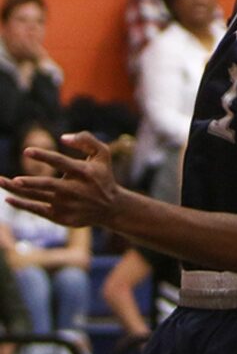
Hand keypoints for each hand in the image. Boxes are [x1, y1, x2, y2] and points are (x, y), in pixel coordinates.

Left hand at [0, 133, 119, 228]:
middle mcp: (73, 190)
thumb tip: (62, 137)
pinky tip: (8, 199)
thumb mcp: (102, 153)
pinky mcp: (60, 216)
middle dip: (28, 182)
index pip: (60, 163)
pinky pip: (36, 210)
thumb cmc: (103, 176)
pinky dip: (22, 205)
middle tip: (12, 179)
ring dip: (17, 191)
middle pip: (46, 185)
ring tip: (1, 182)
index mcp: (83, 172)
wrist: (109, 208)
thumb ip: (86, 140)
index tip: (26, 151)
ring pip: (36, 197)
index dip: (43, 156)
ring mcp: (65, 204)